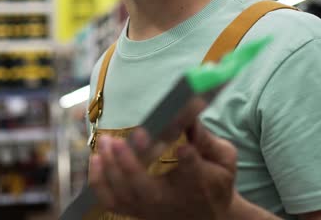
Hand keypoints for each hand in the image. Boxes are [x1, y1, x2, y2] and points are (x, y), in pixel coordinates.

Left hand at [89, 120, 237, 219]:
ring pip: (122, 194)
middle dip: (130, 165)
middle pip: (145, 188)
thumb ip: (208, 138)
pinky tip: (96, 159)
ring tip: (105, 142)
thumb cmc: (215, 181)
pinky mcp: (135, 211)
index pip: (192, 171)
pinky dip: (99, 182)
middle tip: (119, 141)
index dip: (188, 159)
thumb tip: (189, 111)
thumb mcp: (223, 159)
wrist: (209, 216)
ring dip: (110, 167)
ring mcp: (149, 207)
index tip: (183, 147)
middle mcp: (170, 199)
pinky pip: (110, 201)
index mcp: (198, 183)